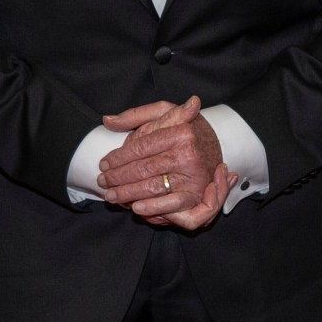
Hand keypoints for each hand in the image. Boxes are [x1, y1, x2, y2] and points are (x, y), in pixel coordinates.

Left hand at [98, 97, 227, 225]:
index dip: (118, 158)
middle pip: (143, 169)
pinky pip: (171, 205)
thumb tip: (107, 120)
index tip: (103, 164)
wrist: (219, 145)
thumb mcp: (164, 112)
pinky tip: (135, 207)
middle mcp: (188, 154)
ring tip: (111, 195)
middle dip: (118, 177)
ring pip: (152, 187)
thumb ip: (135, 115)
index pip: (140, 147)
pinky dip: (152, 208)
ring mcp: (193, 176)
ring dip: (127, 194)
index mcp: (180, 132)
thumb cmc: (186, 129)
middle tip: (102, 181)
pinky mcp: (197, 194)